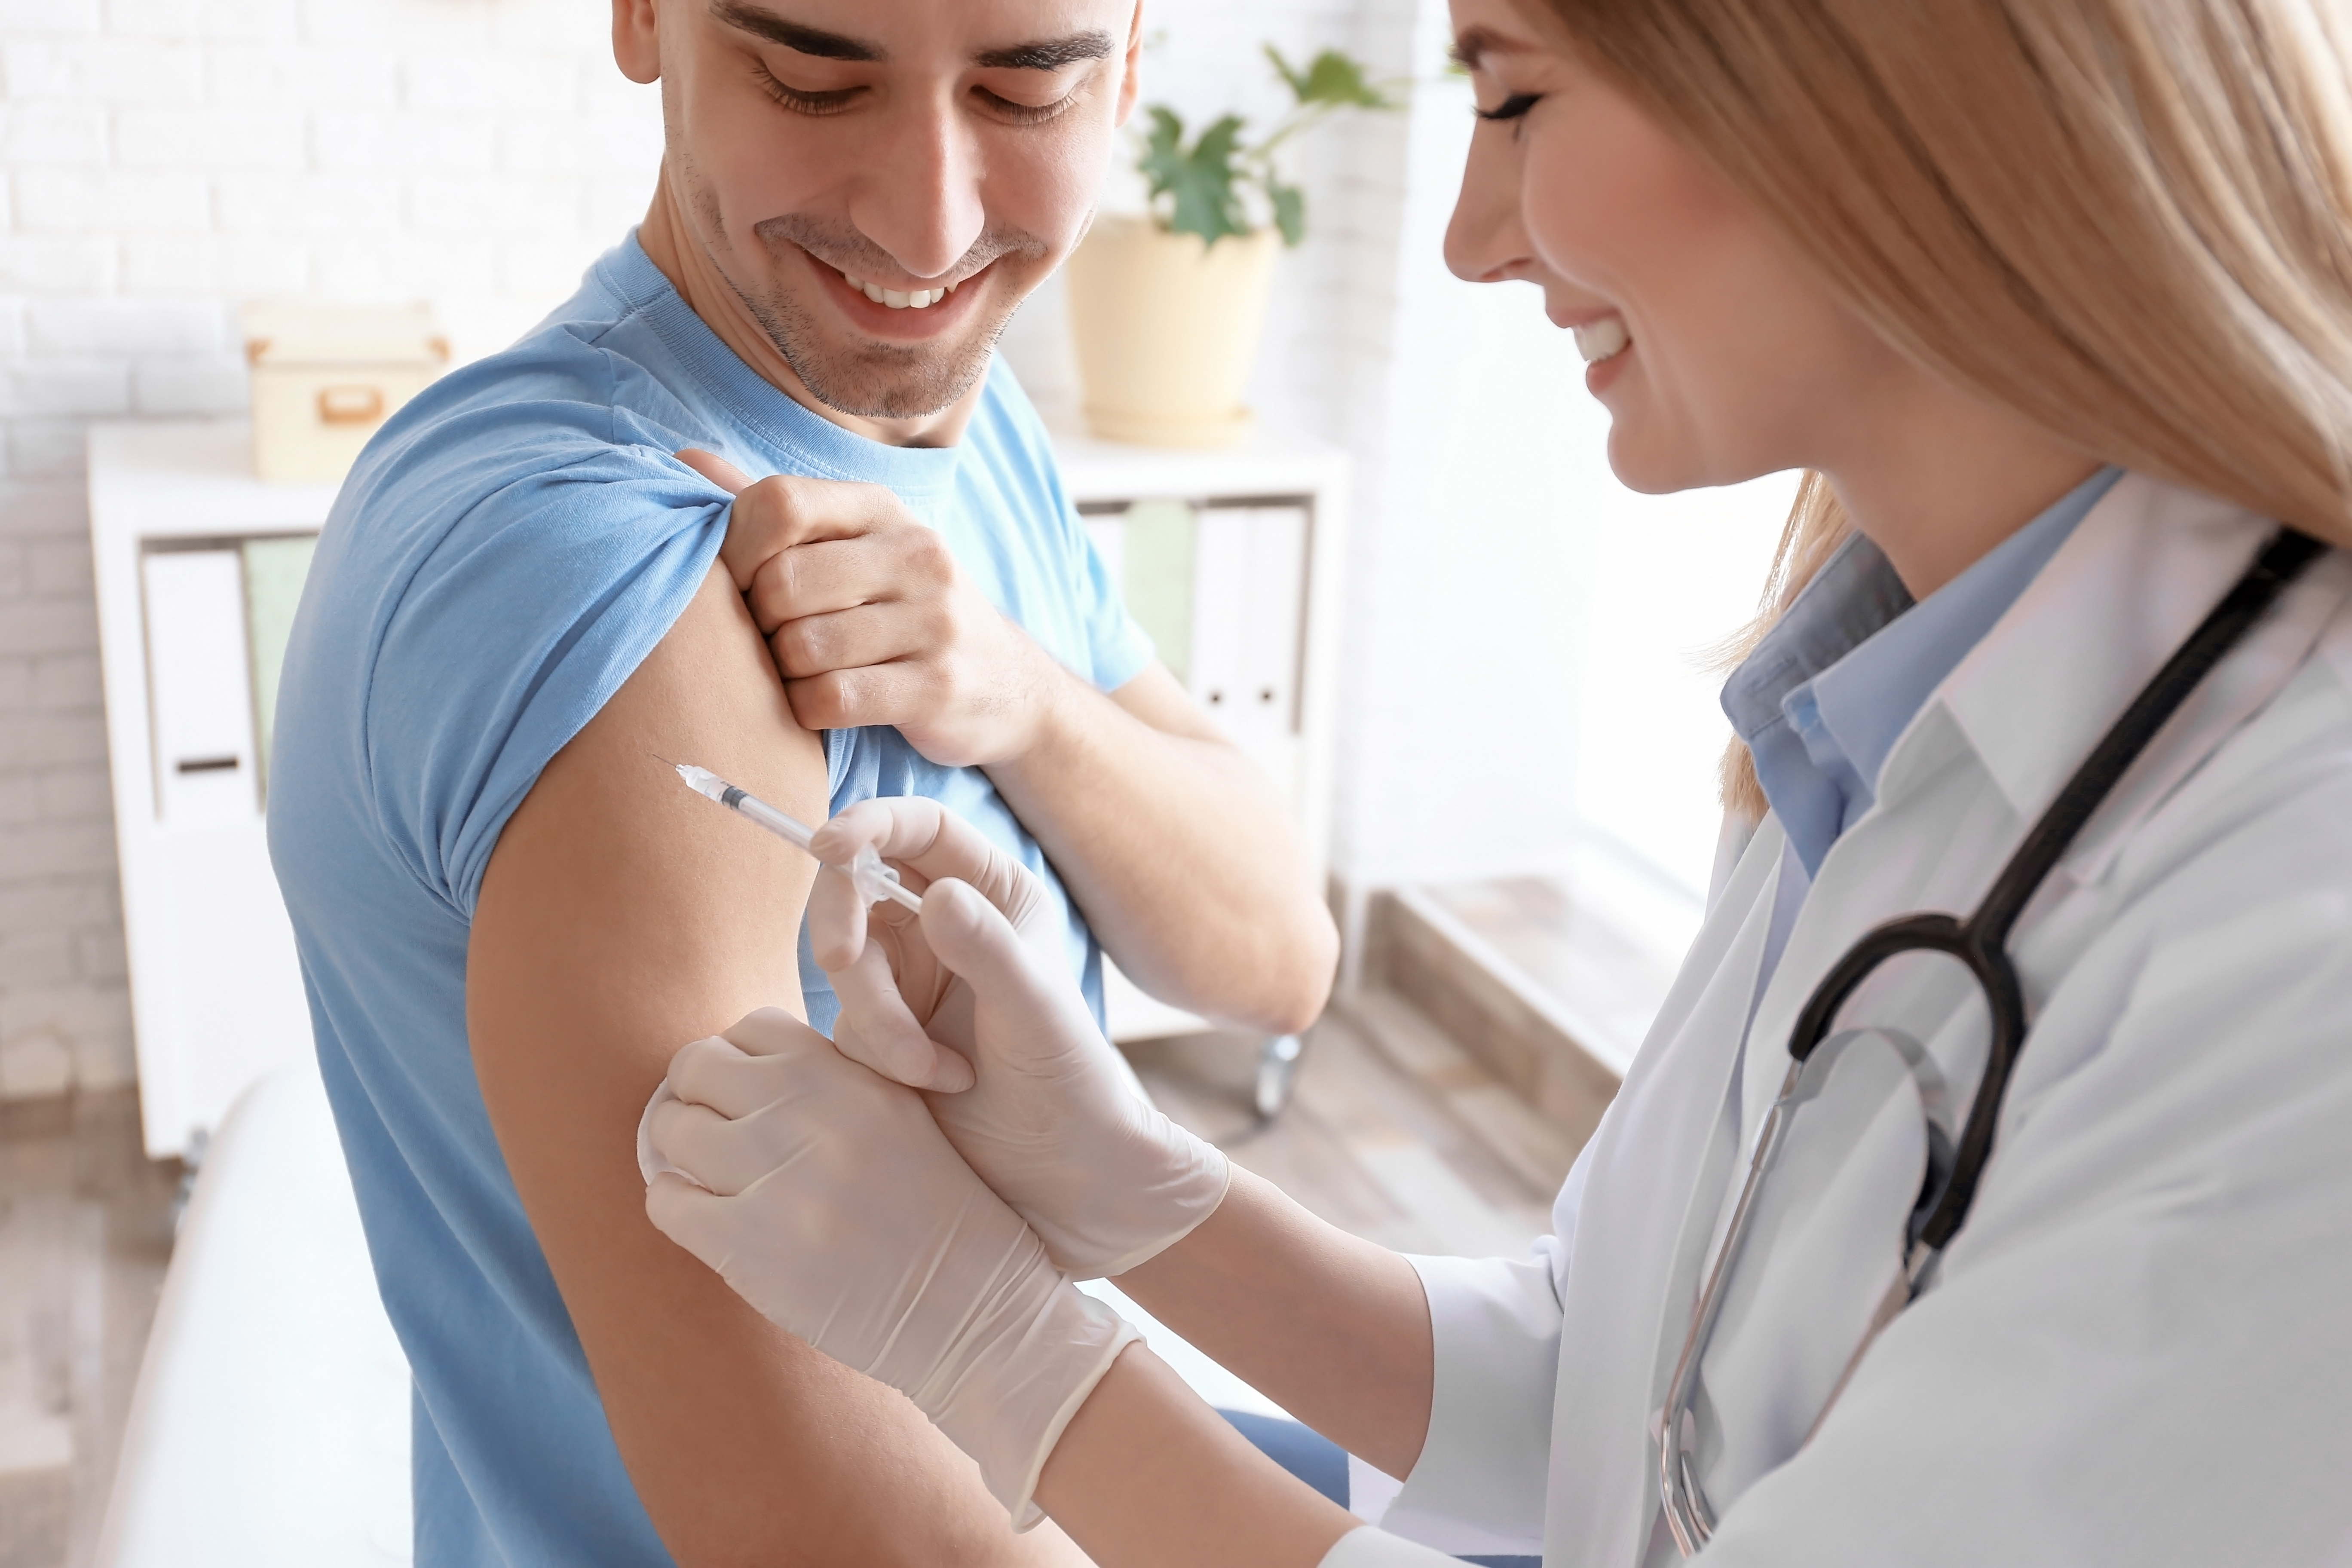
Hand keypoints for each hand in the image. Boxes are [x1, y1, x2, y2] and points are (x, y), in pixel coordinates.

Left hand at [642, 1008, 1139, 1524]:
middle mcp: (810, 1114)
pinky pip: (666, 1201)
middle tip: (710, 1131)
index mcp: (851, 1076)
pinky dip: (676, 1204)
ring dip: (679, 1151)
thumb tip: (738, 1062)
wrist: (977, 1308)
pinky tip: (708, 1217)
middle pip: (695, 1067)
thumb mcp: (901, 1117)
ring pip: (671, 1130)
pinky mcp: (747, 1247)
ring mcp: (776, 1179)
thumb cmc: (937, 1214)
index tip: (743, 1094)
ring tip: (707, 1176)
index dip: (738, 1059)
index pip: (752, 1027)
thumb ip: (832, 1081)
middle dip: (693, 1096)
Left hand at [679, 448, 1062, 767]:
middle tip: (771, 640)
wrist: (1006, 683)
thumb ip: (771, 509)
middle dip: (758, 622)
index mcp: (882, 508)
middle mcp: (917, 553)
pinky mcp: (938, 687)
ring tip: (800, 673)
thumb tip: (684, 458)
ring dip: (783, 673)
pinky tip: (820, 704)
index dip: (736, 549)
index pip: (780, 503)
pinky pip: (833, 698)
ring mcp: (935, 621)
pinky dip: (808, 710)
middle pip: (782, 582)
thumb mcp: (851, 546)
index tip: (739, 584)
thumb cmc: (901, 610)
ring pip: (803, 647)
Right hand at [807, 798, 1231, 1278]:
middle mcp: (945, 924)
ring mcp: (907, 976)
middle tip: (842, 961)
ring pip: (843, 961)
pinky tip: (936, 1084)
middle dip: (843, 927)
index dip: (865, 825)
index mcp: (994, 893)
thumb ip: (987, 950)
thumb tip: (936, 894)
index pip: (916, 828)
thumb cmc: (1069, 1081)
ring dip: (877, 1018)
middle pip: (855, 886)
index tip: (828, 848)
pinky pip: (844, 1019)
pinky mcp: (880, 1028)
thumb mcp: (1035, 1010)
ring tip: (936, 1071)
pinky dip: (879, 1053)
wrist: (1059, 1172)